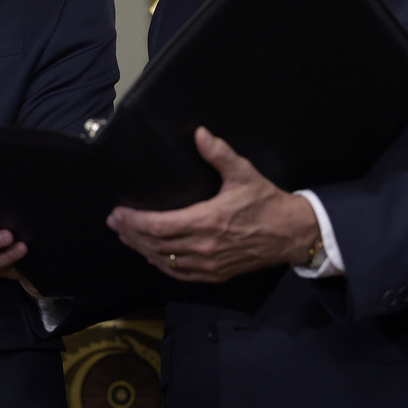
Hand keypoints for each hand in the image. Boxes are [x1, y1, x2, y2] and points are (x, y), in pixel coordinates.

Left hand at [106, 127, 319, 282]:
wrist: (293, 233)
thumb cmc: (267, 202)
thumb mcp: (244, 173)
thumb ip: (219, 153)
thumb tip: (200, 133)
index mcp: (207, 222)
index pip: (159, 226)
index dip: (134, 222)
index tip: (118, 213)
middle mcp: (204, 247)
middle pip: (156, 245)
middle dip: (131, 234)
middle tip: (114, 222)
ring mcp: (210, 264)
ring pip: (165, 261)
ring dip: (142, 249)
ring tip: (126, 236)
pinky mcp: (216, 273)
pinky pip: (181, 274)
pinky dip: (162, 265)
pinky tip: (152, 255)